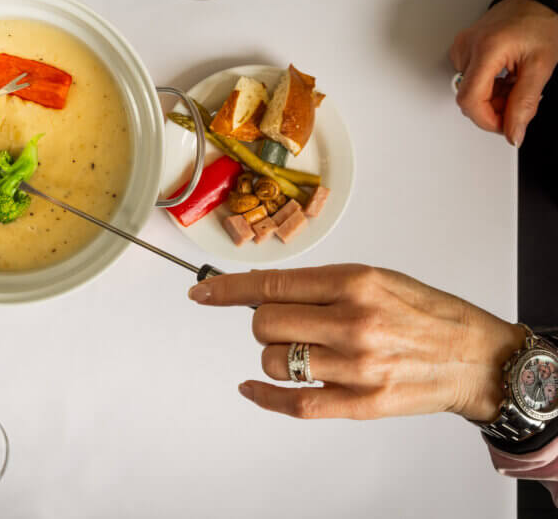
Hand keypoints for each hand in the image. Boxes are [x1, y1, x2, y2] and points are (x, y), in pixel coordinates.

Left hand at [189, 265, 524, 421]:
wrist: (477, 357)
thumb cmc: (427, 314)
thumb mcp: (376, 278)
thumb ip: (320, 284)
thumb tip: (260, 288)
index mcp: (355, 283)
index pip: (271, 285)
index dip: (228, 290)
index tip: (202, 293)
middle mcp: (353, 323)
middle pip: (264, 323)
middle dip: (263, 321)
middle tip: (283, 322)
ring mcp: (356, 366)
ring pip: (274, 361)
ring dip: (275, 355)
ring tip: (301, 350)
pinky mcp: (360, 402)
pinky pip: (294, 402)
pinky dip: (263, 395)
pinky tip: (252, 386)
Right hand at [450, 0, 557, 145]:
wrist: (534, 0)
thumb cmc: (540, 23)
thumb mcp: (541, 67)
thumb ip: (525, 104)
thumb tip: (513, 133)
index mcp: (486, 50)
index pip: (471, 100)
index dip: (487, 120)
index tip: (506, 126)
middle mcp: (467, 47)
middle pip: (469, 98)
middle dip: (494, 108)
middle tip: (518, 100)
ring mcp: (461, 48)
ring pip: (469, 91)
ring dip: (492, 97)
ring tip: (514, 82)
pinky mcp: (461, 49)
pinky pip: (468, 80)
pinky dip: (487, 86)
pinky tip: (503, 76)